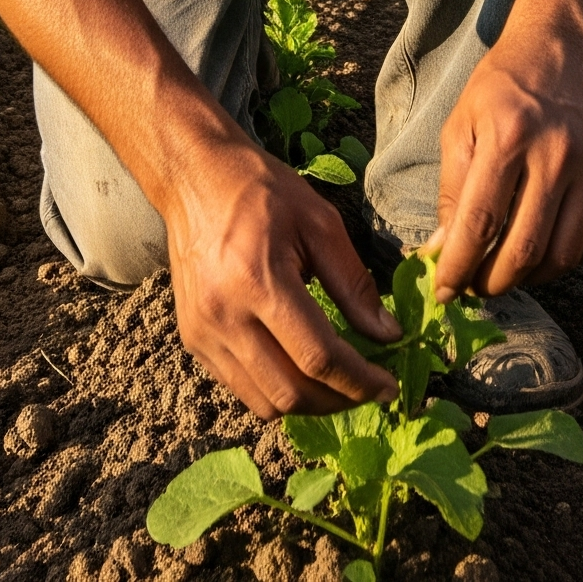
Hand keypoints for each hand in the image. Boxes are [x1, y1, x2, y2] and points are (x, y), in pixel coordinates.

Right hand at [160, 124, 399, 417]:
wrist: (195, 177)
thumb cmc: (262, 191)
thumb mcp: (319, 222)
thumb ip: (353, 283)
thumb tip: (387, 335)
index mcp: (258, 282)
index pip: (317, 357)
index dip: (360, 380)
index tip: (390, 386)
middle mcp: (224, 316)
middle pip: (290, 392)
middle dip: (339, 401)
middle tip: (370, 389)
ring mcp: (203, 333)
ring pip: (264, 402)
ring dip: (310, 404)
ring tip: (340, 385)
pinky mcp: (192, 339)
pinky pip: (241, 388)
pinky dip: (277, 391)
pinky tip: (301, 370)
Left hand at [431, 21, 582, 298]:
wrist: (564, 47)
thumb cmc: (502, 86)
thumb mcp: (461, 122)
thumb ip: (452, 189)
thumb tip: (442, 250)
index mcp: (508, 136)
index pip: (480, 223)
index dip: (458, 267)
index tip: (445, 292)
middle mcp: (555, 153)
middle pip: (524, 250)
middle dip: (493, 283)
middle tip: (475, 288)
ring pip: (562, 255)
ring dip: (529, 279)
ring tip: (505, 273)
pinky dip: (563, 261)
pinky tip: (540, 254)